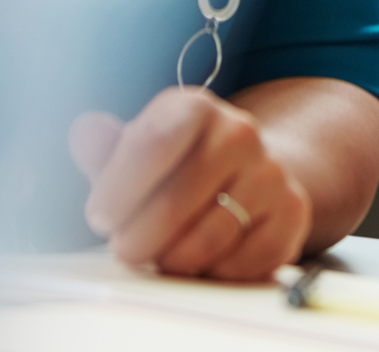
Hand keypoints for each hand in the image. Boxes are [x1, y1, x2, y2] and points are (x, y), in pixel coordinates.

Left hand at [69, 86, 312, 280]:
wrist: (247, 173)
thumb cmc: (178, 165)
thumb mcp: (137, 150)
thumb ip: (105, 147)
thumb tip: (86, 132)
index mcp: (194, 107)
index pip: (153, 143)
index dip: (119, 190)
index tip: (100, 217)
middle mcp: (239, 132)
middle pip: (175, 201)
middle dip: (138, 238)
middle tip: (125, 248)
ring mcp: (270, 171)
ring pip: (208, 238)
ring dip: (173, 259)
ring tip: (161, 254)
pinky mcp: (292, 211)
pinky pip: (244, 261)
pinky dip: (214, 271)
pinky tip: (202, 259)